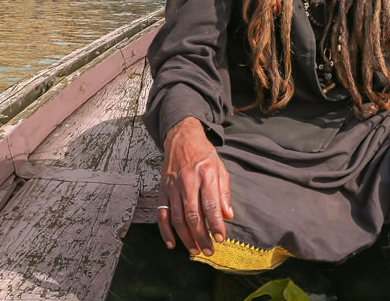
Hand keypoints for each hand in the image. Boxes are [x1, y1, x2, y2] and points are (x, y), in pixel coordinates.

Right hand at [158, 117, 233, 256]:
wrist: (181, 138)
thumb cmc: (203, 155)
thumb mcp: (220, 168)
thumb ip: (224, 193)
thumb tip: (227, 215)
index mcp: (206, 174)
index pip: (210, 204)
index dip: (216, 224)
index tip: (221, 238)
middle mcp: (187, 181)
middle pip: (193, 215)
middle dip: (202, 236)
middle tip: (209, 251)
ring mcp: (172, 187)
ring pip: (178, 218)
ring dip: (186, 237)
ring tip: (195, 251)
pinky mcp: (163, 190)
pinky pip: (162, 214)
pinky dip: (165, 231)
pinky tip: (172, 243)